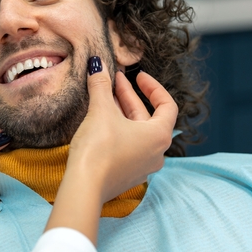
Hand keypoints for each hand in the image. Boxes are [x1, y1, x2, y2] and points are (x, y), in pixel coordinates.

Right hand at [69, 62, 176, 201]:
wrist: (84, 187)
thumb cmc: (99, 149)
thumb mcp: (100, 111)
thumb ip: (101, 86)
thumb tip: (97, 64)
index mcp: (159, 136)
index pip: (167, 105)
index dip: (152, 87)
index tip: (138, 75)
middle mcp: (157, 152)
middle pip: (147, 117)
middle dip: (129, 96)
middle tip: (114, 80)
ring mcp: (143, 165)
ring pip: (136, 131)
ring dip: (122, 112)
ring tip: (105, 96)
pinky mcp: (127, 174)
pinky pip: (128, 145)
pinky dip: (118, 129)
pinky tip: (101, 121)